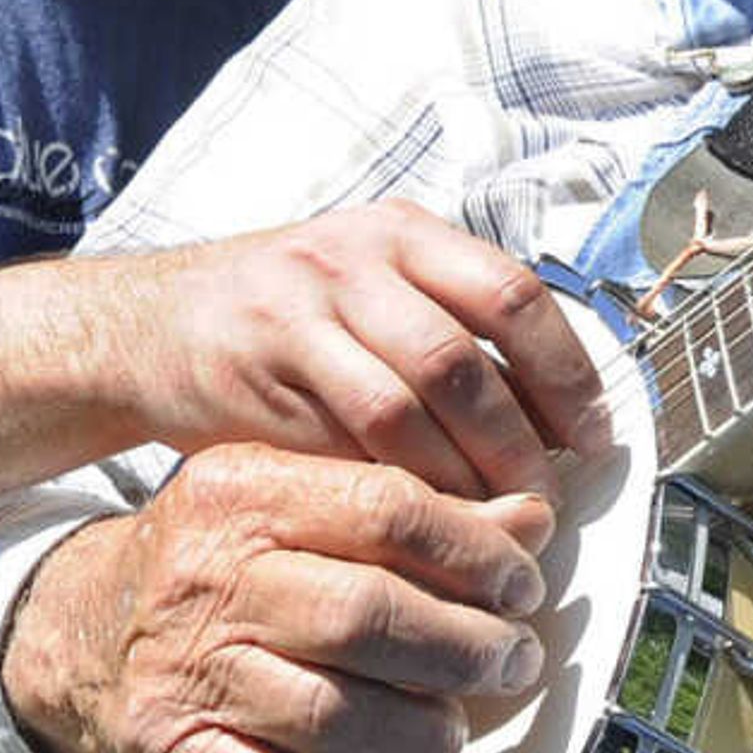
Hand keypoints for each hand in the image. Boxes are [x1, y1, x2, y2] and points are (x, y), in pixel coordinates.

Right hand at [2, 442, 559, 752]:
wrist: (69, 625)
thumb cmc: (210, 562)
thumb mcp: (292, 503)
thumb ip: (409, 510)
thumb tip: (530, 520)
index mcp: (246, 494)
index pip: (389, 512)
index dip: (478, 555)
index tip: (522, 587)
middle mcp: (211, 580)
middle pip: (368, 616)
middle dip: (466, 648)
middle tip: (512, 662)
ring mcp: (189, 673)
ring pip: (335, 714)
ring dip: (421, 732)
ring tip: (453, 730)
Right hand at [102, 200, 612, 503]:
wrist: (158, 321)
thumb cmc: (292, 316)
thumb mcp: (376, 286)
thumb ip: (457, 328)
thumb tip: (562, 414)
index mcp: (406, 233)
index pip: (513, 295)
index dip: (566, 373)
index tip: (595, 435)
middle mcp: (355, 258)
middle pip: (462, 359)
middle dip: (515, 440)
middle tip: (543, 498)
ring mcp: (300, 310)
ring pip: (403, 404)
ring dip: (458, 474)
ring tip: (489, 520)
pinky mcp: (259, 369)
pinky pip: (341, 438)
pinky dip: (392, 485)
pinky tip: (419, 519)